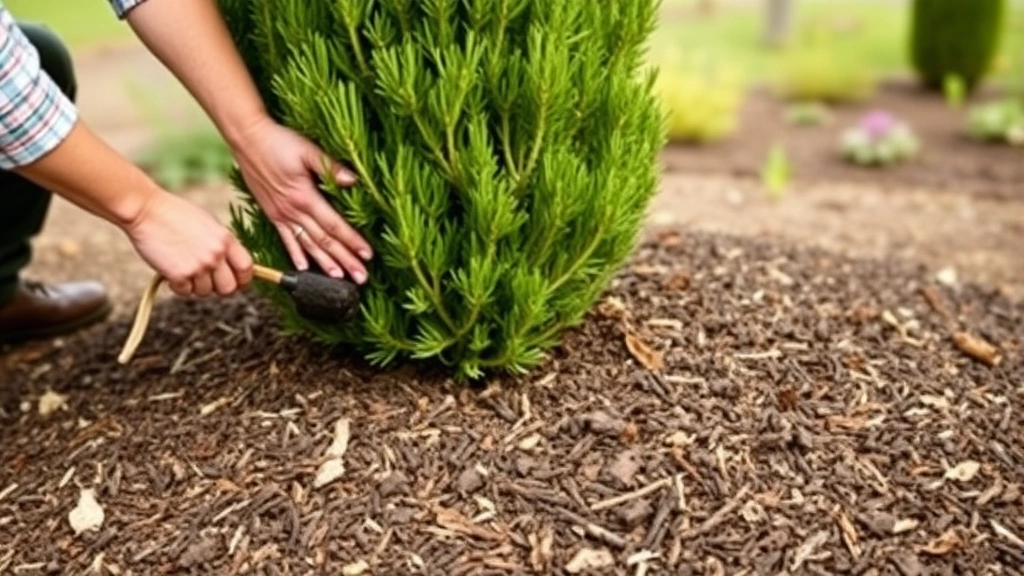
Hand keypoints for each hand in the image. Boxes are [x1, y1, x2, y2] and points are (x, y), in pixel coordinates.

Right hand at [124, 190, 253, 297]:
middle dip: (218, 288)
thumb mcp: (209, 224)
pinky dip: (178, 286)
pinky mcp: (179, 274)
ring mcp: (198, 266)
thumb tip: (233, 265)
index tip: (236, 281)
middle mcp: (216, 254)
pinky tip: (171, 271)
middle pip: (229, 288)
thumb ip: (222, 244)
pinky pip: (185, 292)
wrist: (145, 210)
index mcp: (226, 239)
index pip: (247, 269)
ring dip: (195, 285)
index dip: (243, 279)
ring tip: (184, 268)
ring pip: (205, 292)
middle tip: (206, 281)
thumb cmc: (175, 214)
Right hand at [230, 116, 372, 283]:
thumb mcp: (308, 150)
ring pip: (307, 245)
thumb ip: (331, 167)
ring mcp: (281, 214)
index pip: (335, 226)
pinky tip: (302, 268)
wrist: (247, 139)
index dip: (352, 242)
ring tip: (339, 277)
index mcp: (305, 197)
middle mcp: (293, 211)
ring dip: (324, 263)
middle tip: (361, 278)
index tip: (367, 256)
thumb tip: (355, 181)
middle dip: (344, 261)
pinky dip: (295, 254)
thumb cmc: (279, 141)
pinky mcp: (272, 213)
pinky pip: (286, 238)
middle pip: (324, 241)